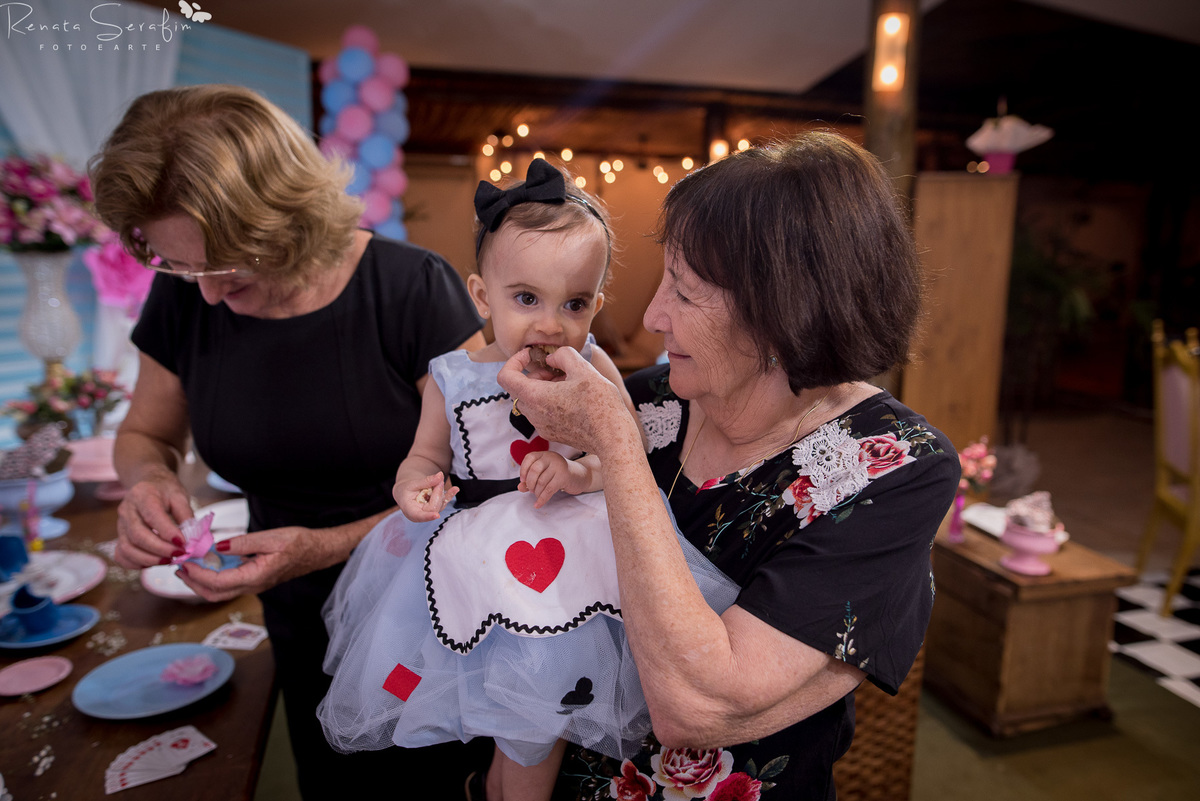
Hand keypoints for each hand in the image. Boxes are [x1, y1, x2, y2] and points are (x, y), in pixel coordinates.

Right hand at [114, 467, 194, 568]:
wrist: (148, 484)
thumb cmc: (165, 490)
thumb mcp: (180, 496)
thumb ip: (186, 515)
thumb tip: (192, 539)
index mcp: (143, 495)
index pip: (152, 517)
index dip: (168, 533)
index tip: (184, 544)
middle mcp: (127, 510)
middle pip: (138, 535)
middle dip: (160, 549)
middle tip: (179, 555)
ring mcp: (120, 524)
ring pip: (127, 548)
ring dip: (149, 559)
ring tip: (169, 560)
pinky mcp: (119, 536)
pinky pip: (121, 555)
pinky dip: (136, 563)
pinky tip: (153, 562)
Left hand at [174, 525, 319, 601]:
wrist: (317, 551)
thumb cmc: (299, 543)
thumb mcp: (271, 537)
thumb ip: (242, 543)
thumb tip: (217, 547)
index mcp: (256, 576)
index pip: (218, 581)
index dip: (197, 574)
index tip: (184, 562)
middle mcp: (253, 585)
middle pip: (214, 594)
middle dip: (193, 583)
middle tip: (179, 568)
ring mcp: (253, 585)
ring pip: (220, 592)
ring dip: (201, 582)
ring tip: (188, 567)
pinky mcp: (254, 580)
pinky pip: (228, 584)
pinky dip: (212, 577)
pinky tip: (209, 563)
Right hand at [395, 471, 456, 521]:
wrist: (406, 492)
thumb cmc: (406, 489)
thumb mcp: (413, 484)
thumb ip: (426, 481)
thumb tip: (440, 475)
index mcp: (410, 511)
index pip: (420, 516)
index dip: (428, 516)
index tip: (436, 515)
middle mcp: (421, 514)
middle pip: (434, 507)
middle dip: (437, 492)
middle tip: (438, 479)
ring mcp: (430, 512)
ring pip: (440, 504)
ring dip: (441, 491)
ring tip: (439, 480)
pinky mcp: (437, 508)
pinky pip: (444, 502)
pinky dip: (449, 495)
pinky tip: (455, 489)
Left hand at [498, 347, 636, 458]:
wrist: (613, 437)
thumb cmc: (600, 403)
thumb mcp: (583, 368)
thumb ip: (562, 356)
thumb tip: (551, 359)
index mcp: (535, 396)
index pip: (505, 376)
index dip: (515, 360)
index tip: (532, 356)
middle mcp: (533, 414)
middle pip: (519, 388)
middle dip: (534, 373)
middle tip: (557, 370)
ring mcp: (541, 426)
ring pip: (531, 400)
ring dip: (542, 388)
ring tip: (568, 383)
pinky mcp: (552, 433)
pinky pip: (541, 413)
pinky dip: (549, 401)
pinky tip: (572, 398)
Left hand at [518, 450, 589, 507]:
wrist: (579, 476)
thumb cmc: (558, 474)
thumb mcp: (544, 474)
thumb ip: (530, 479)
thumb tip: (519, 487)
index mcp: (545, 454)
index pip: (529, 458)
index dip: (523, 470)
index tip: (523, 480)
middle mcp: (551, 457)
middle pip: (534, 470)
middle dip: (530, 483)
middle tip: (531, 490)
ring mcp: (559, 466)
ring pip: (541, 481)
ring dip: (537, 492)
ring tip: (538, 495)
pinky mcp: (564, 477)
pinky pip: (549, 489)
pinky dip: (542, 499)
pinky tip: (538, 504)